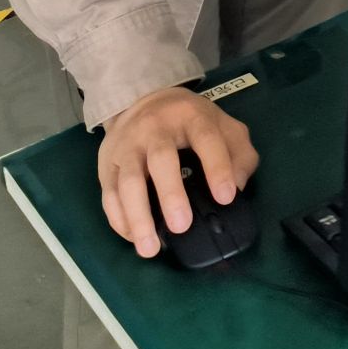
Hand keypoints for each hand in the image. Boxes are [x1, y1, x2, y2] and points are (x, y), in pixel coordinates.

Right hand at [97, 87, 258, 257]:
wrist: (144, 100)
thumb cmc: (190, 121)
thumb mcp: (224, 127)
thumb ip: (240, 155)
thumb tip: (237, 187)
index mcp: (190, 115)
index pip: (206, 138)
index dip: (217, 167)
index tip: (226, 197)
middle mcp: (155, 128)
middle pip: (160, 159)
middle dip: (170, 194)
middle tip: (182, 226)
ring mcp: (127, 146)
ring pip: (127, 181)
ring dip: (138, 216)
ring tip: (150, 248)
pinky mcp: (107, 164)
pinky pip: (109, 195)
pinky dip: (119, 220)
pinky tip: (133, 238)